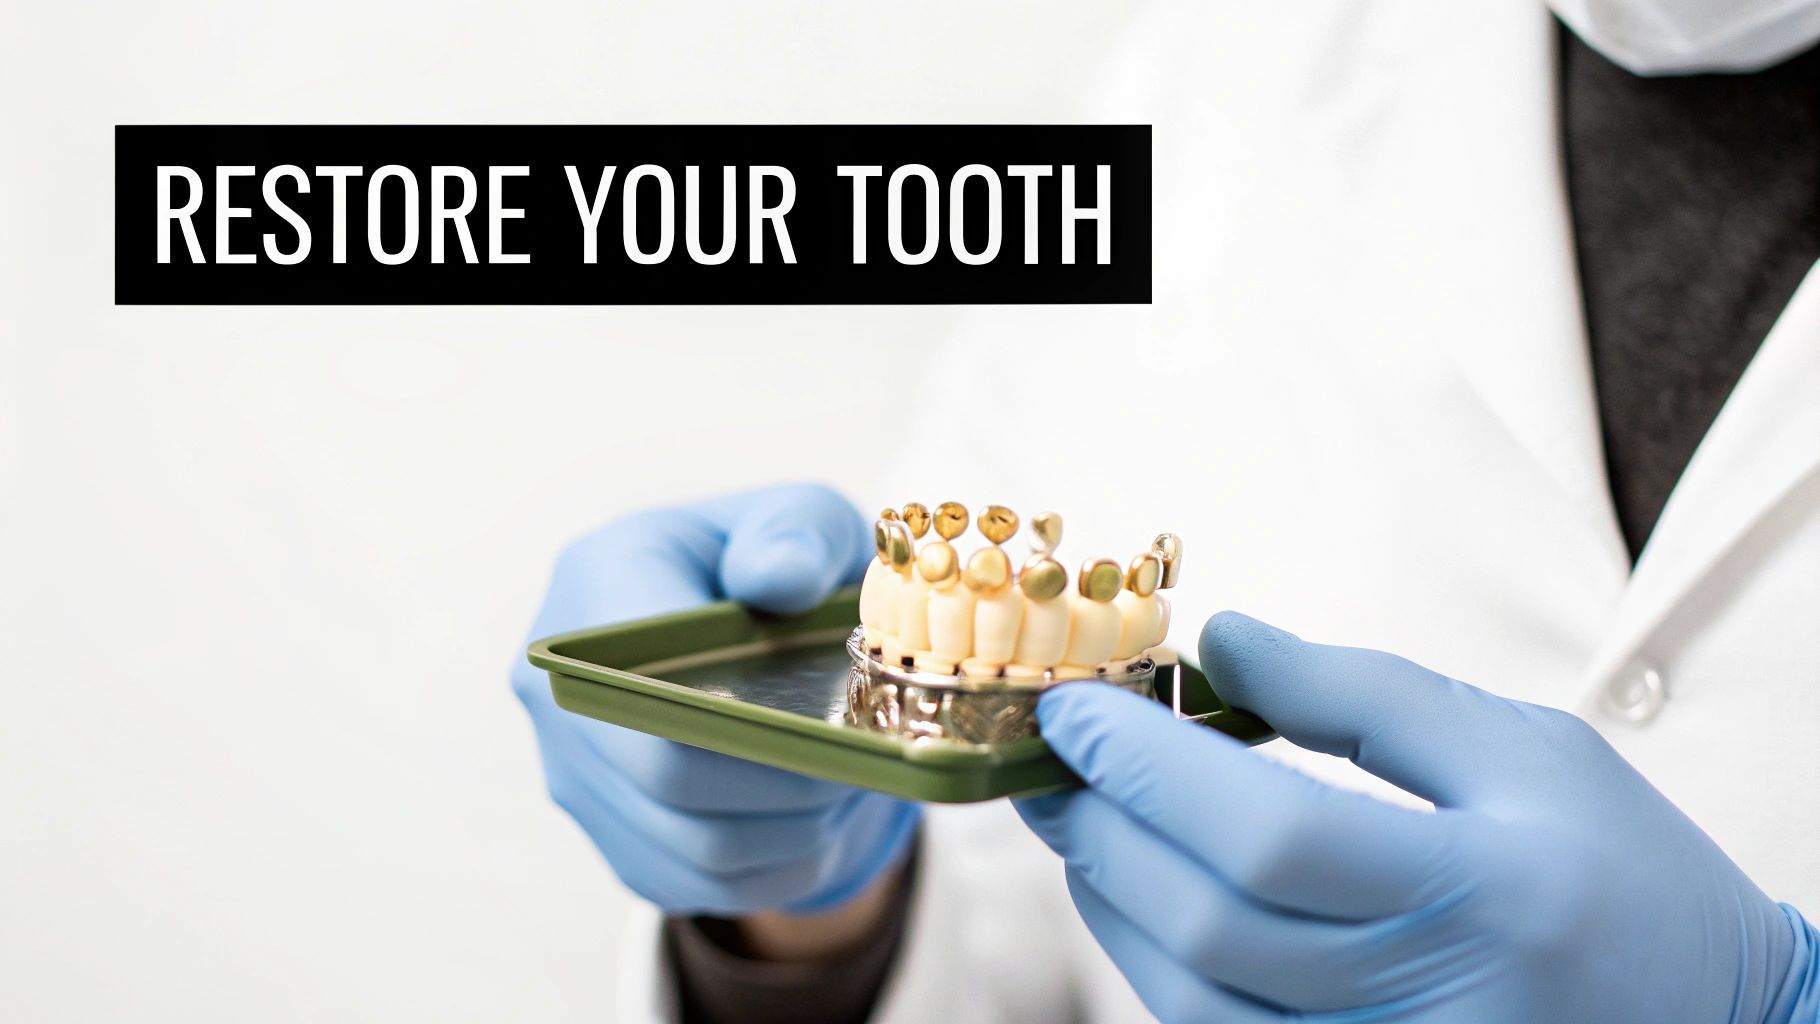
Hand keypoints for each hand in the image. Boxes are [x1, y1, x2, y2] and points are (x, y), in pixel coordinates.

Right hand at [511, 483, 918, 920]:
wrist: (732, 622)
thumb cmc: (766, 563)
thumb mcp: (797, 519)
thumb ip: (795, 531)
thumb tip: (776, 577)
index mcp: (592, 586)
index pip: (645, 684)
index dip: (745, 722)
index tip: (836, 722)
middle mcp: (557, 690)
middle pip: (669, 780)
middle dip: (785, 784)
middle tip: (863, 768)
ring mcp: (576, 774)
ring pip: (694, 847)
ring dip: (793, 833)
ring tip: (853, 791)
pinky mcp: (614, 837)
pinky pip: (701, 884)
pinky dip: (778, 866)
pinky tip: (822, 824)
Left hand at [1016, 612, 1818, 1022]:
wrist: (1714, 1019)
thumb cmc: (1620, 870)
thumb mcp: (1521, 749)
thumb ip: (1364, 695)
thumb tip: (1221, 643)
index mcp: (1484, 895)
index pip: (1267, 836)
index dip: (1147, 770)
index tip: (1074, 707)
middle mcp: (1432, 1006)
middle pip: (1208, 925)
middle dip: (1102, 827)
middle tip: (1052, 754)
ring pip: (1193, 999)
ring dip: (1110, 897)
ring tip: (1079, 812)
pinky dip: (1156, 963)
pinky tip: (1139, 894)